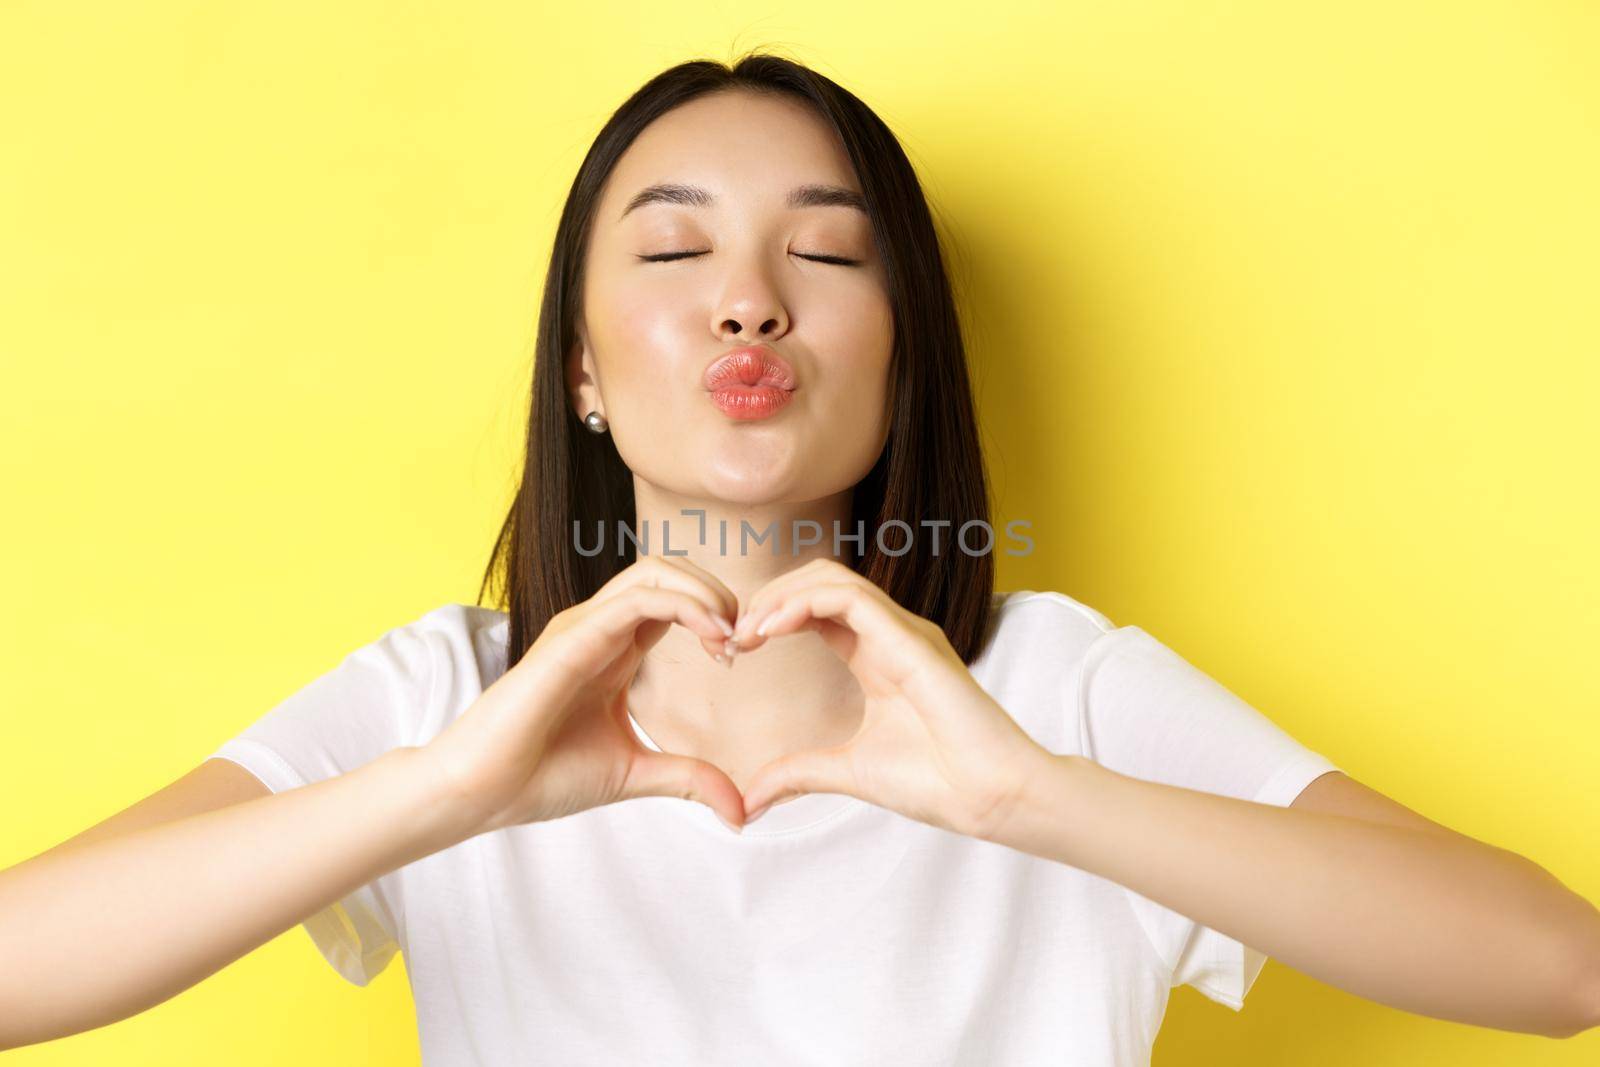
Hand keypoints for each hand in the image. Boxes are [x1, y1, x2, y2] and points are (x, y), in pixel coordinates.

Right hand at [419, 555, 745, 834]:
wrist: (481, 793)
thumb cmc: (541, 776)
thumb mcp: (634, 774)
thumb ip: (689, 780)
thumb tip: (741, 813)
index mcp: (614, 649)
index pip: (673, 598)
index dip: (713, 613)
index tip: (734, 655)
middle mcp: (599, 628)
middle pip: (668, 570)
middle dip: (716, 590)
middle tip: (740, 638)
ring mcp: (583, 627)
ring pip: (655, 571)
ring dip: (705, 591)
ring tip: (729, 633)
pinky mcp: (572, 637)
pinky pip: (637, 599)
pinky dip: (684, 605)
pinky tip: (711, 635)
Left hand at [729, 559, 1052, 839]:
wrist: (990, 798)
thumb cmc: (938, 783)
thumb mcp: (847, 772)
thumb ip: (798, 774)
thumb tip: (748, 801)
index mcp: (878, 657)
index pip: (818, 610)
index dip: (772, 617)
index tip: (736, 649)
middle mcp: (892, 635)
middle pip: (820, 582)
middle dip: (770, 598)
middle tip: (734, 635)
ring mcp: (905, 632)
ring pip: (833, 579)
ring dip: (782, 596)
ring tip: (749, 630)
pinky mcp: (913, 639)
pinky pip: (852, 597)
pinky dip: (805, 602)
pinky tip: (773, 628)